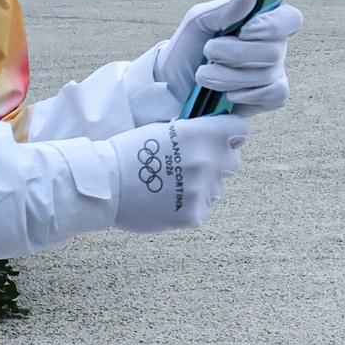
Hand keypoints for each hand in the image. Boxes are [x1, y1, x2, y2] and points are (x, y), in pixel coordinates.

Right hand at [104, 116, 249, 232]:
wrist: (105, 184)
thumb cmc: (130, 152)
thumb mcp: (165, 129)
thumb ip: (194, 133)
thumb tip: (212, 136)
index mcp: (202, 134)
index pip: (240, 131)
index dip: (230, 136)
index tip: (219, 141)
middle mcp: (208, 160)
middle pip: (232, 163)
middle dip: (217, 164)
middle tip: (191, 168)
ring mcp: (202, 190)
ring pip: (217, 189)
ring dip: (202, 188)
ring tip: (171, 187)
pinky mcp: (193, 215)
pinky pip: (203, 211)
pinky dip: (189, 209)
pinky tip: (168, 203)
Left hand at [154, 0, 304, 112]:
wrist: (173, 86)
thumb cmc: (188, 48)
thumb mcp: (198, 21)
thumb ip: (224, 9)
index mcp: (262, 22)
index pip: (289, 19)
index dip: (272, 25)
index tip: (244, 31)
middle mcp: (273, 46)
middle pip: (274, 50)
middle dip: (236, 54)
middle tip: (209, 52)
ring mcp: (273, 73)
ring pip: (268, 74)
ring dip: (230, 76)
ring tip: (204, 75)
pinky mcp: (267, 98)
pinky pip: (275, 95)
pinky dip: (248, 94)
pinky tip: (227, 94)